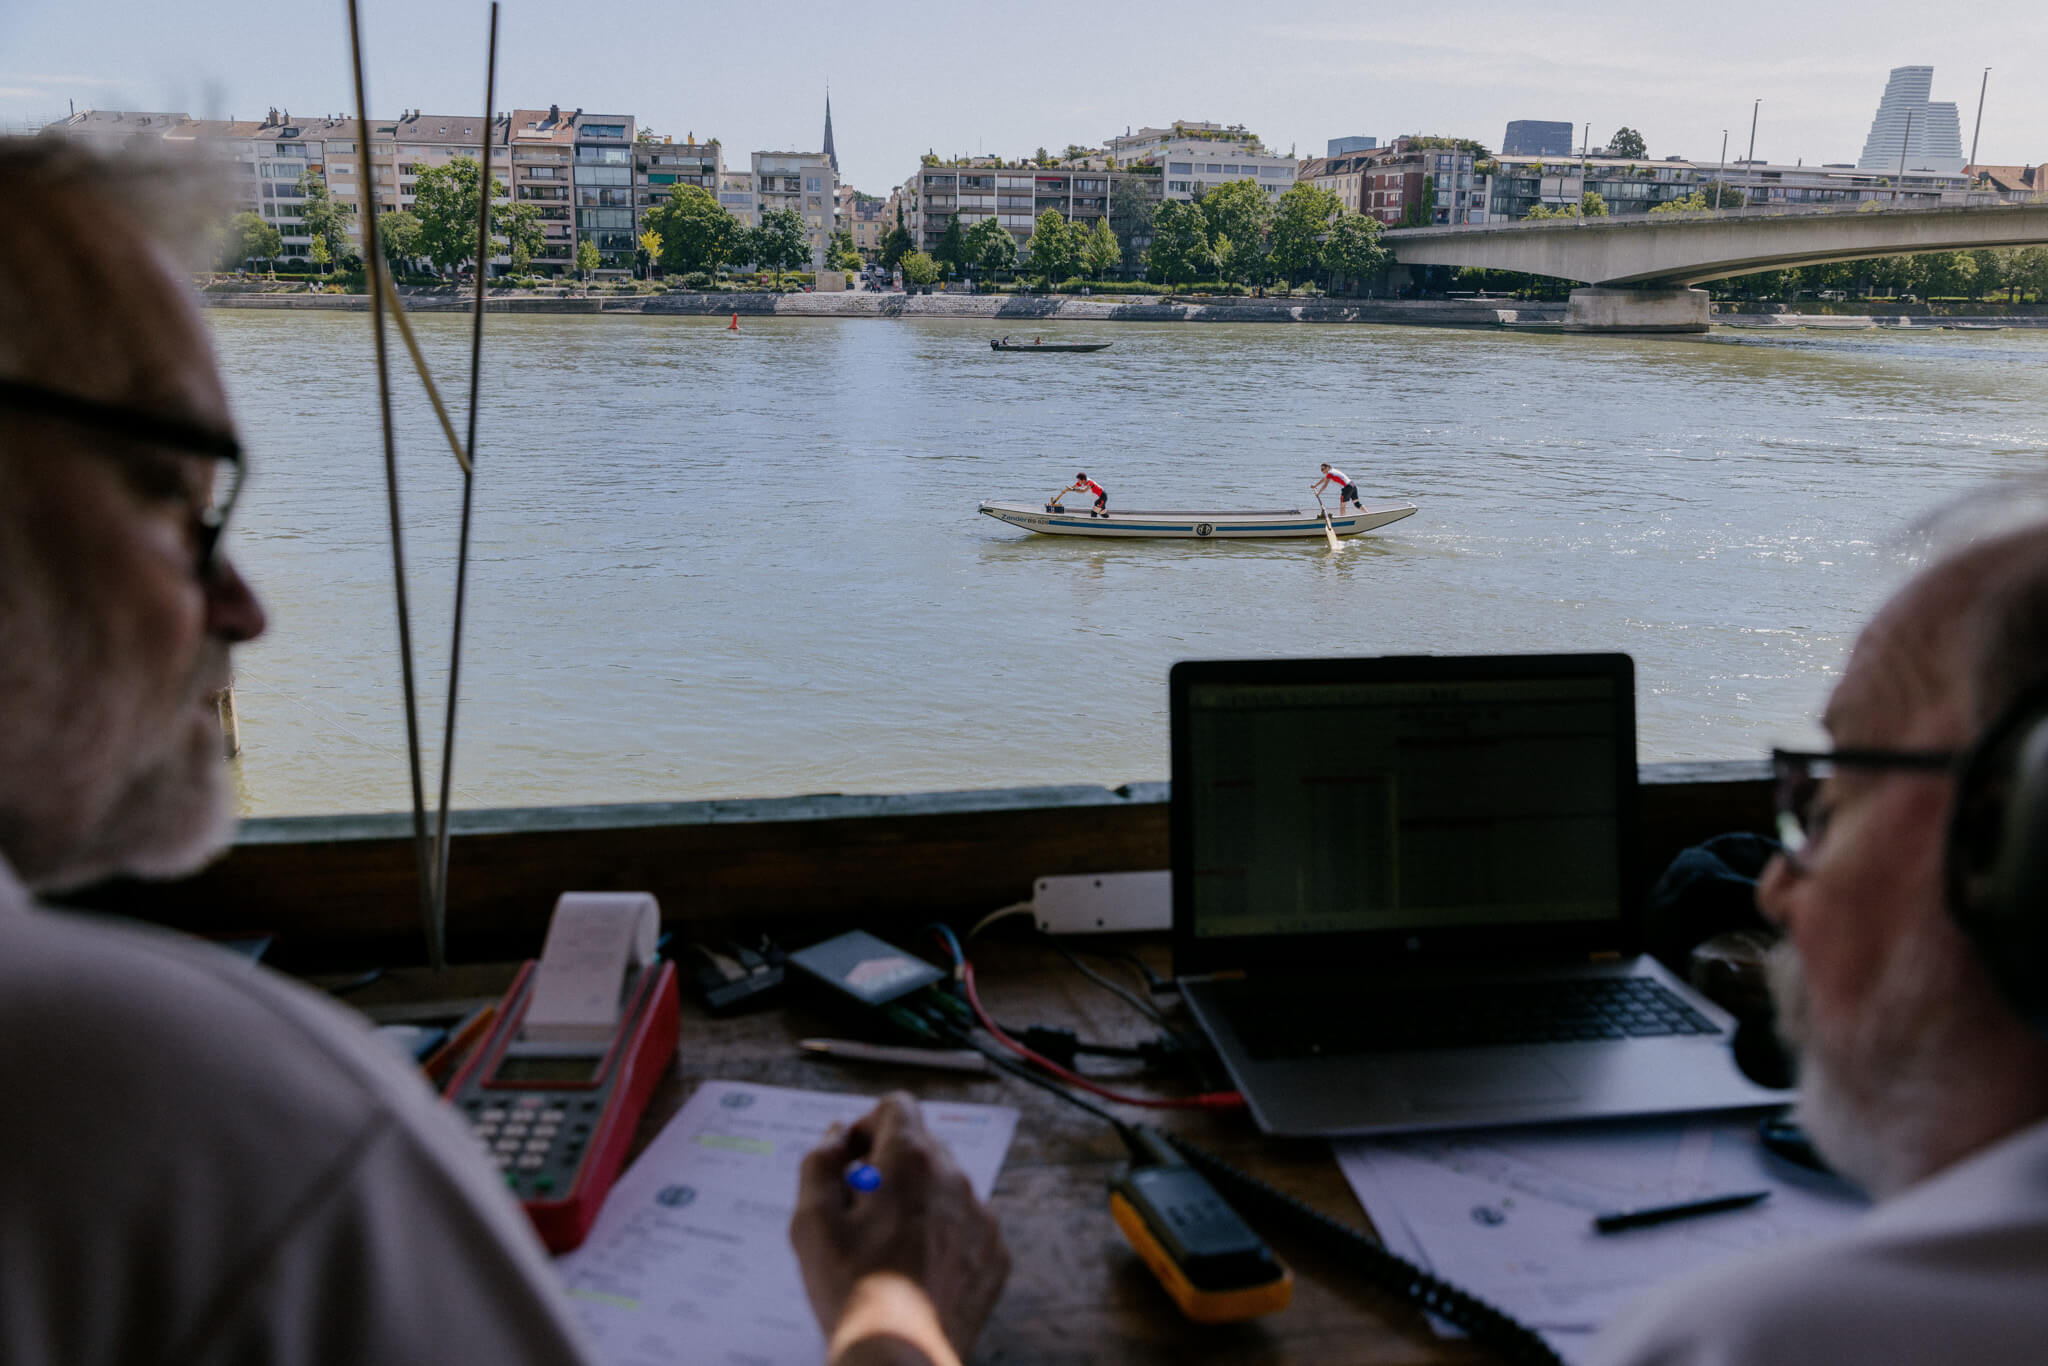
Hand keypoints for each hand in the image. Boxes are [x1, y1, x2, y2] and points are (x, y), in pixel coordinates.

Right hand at [790, 1093, 1009, 1364]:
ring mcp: (982, 1217)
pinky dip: (945, 1235)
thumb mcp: (811, 1219)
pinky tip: (918, 1270)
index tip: (852, 1163)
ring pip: (947, 1186)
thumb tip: (835, 1135)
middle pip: (922, 1145)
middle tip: (862, 1210)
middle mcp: (955, 1177)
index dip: (867, 1126)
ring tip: (889, 1247)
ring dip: (919, 1201)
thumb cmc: (851, 1287)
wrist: (900, 1354)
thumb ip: (819, 1162)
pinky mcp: (996, 1255)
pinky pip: (969, 1226)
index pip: (897, 1105)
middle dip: (891, 1165)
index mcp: (911, 1159)